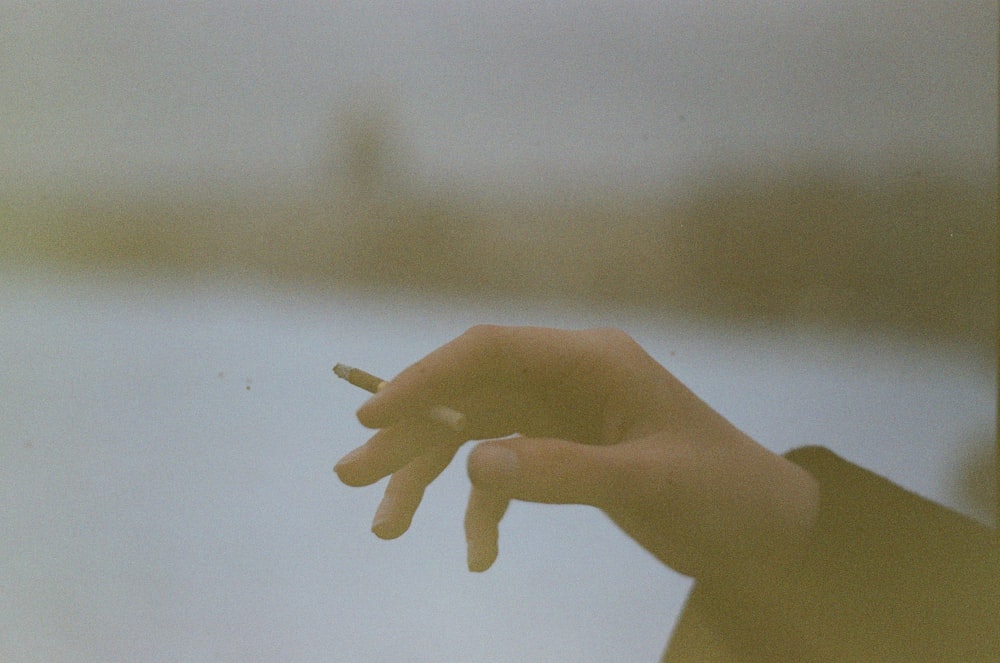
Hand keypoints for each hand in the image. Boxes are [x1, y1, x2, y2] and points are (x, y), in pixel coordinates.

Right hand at [334, 325, 818, 579]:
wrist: (766, 531)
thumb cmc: (724, 493)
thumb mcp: (649, 482)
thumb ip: (563, 471)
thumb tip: (472, 464)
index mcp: (592, 361)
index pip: (490, 351)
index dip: (427, 376)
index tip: (374, 418)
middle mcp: (569, 379)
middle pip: (470, 395)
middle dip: (411, 435)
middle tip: (351, 476)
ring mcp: (564, 416)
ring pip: (477, 435)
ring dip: (432, 478)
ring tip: (386, 526)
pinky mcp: (565, 452)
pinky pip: (506, 473)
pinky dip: (484, 511)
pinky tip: (479, 556)